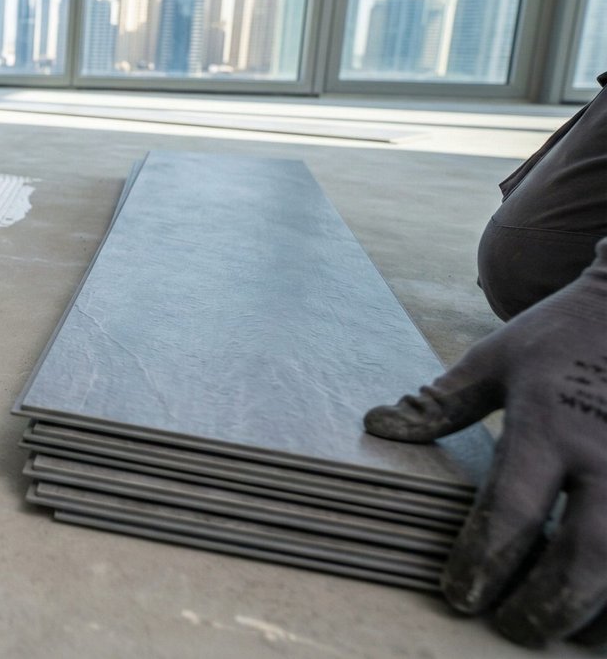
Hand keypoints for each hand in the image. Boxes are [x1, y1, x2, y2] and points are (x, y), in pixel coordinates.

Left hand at [363, 242, 606, 646]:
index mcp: (548, 425)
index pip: (509, 511)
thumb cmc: (567, 334)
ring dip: (597, 613)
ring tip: (562, 631)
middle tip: (510, 629)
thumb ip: (442, 403)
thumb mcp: (498, 359)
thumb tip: (378, 425)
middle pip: (582, 557)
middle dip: (544, 605)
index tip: (459, 596)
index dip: (483, 562)